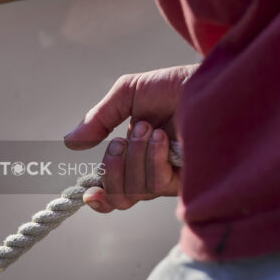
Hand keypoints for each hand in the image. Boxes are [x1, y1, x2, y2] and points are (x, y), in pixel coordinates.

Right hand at [64, 64, 196, 211]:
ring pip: (136, 190)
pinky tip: (163, 138)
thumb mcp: (129, 94)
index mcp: (136, 156)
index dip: (100, 197)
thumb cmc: (174, 86)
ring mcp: (171, 177)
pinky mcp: (189, 180)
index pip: (115, 190)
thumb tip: (70, 142)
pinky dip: (153, 159)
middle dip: (111, 171)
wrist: (209, 82)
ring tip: (148, 128)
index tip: (89, 192)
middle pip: (121, 198)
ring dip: (134, 156)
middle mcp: (153, 171)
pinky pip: (158, 183)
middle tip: (118, 142)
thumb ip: (99, 118)